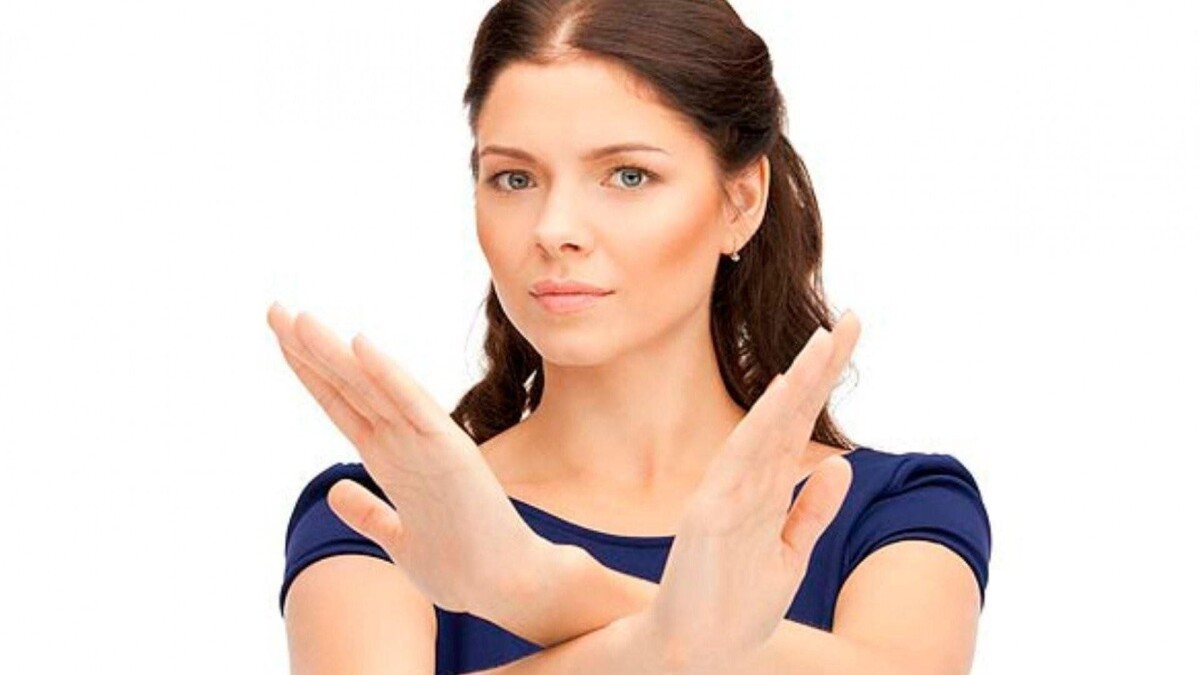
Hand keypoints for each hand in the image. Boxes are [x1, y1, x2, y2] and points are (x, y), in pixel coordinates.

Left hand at [266, 302, 548, 614]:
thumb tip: (333, 489)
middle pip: (349, 386)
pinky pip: (415, 409)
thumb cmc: (461, 565)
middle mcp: (405, 443)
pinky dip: (390, 377)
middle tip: (273, 309)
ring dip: (336, 354)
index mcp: (391, 460)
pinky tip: (362, 346)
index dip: (309, 370)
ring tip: (299, 319)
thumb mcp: (398, 541)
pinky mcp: (453, 455)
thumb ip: (367, 513)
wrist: (508, 587)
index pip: (342, 403)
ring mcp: (429, 444)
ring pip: (374, 389)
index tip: (280, 336)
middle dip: (310, 348)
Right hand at [647, 311, 860, 672]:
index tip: (848, 337)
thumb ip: (812, 513)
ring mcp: (728, 493)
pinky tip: (785, 389)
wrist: (693, 652)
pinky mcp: (713, 512)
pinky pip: (743, 458)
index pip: (799, 422)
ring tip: (825, 341)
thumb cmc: (736, 608)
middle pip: (790, 412)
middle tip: (853, 318)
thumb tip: (840, 465)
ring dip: (798, 382)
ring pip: (768, 425)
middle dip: (821, 365)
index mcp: (765, 490)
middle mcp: (747, 482)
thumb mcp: (789, 558)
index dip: (824, 380)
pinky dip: (764, 422)